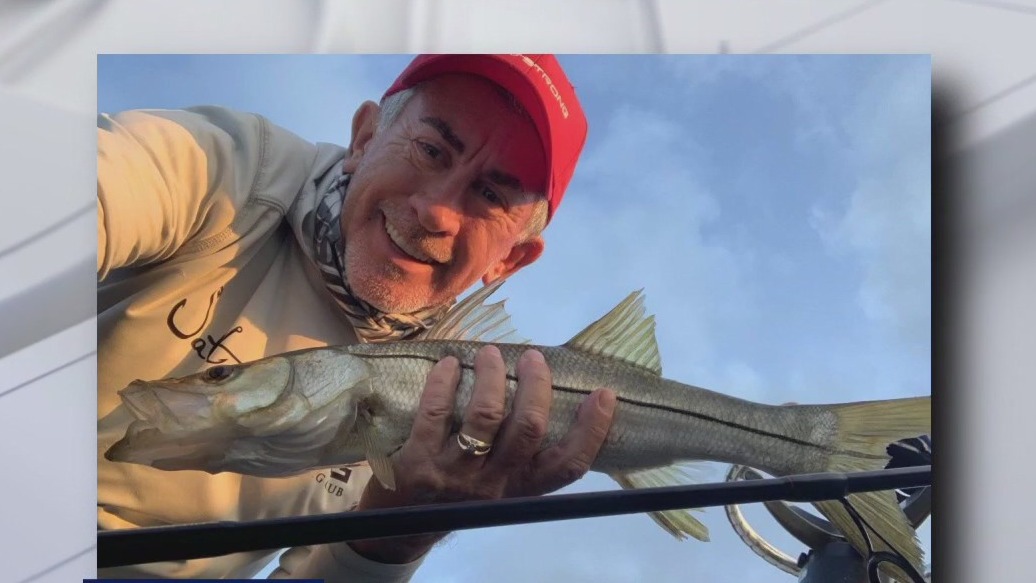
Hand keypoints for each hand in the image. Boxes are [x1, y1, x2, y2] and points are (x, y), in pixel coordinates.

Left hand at [347, 345, 616, 563]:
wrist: (399, 528)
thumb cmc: (457, 495)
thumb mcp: (498, 485)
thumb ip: (519, 454)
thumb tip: (541, 394)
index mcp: (520, 488)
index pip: (568, 465)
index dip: (591, 429)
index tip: (604, 394)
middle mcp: (493, 484)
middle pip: (528, 430)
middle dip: (536, 386)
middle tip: (533, 358)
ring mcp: (455, 474)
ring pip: (486, 417)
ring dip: (492, 377)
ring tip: (491, 353)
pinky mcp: (419, 462)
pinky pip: (436, 412)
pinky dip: (444, 382)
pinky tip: (450, 364)